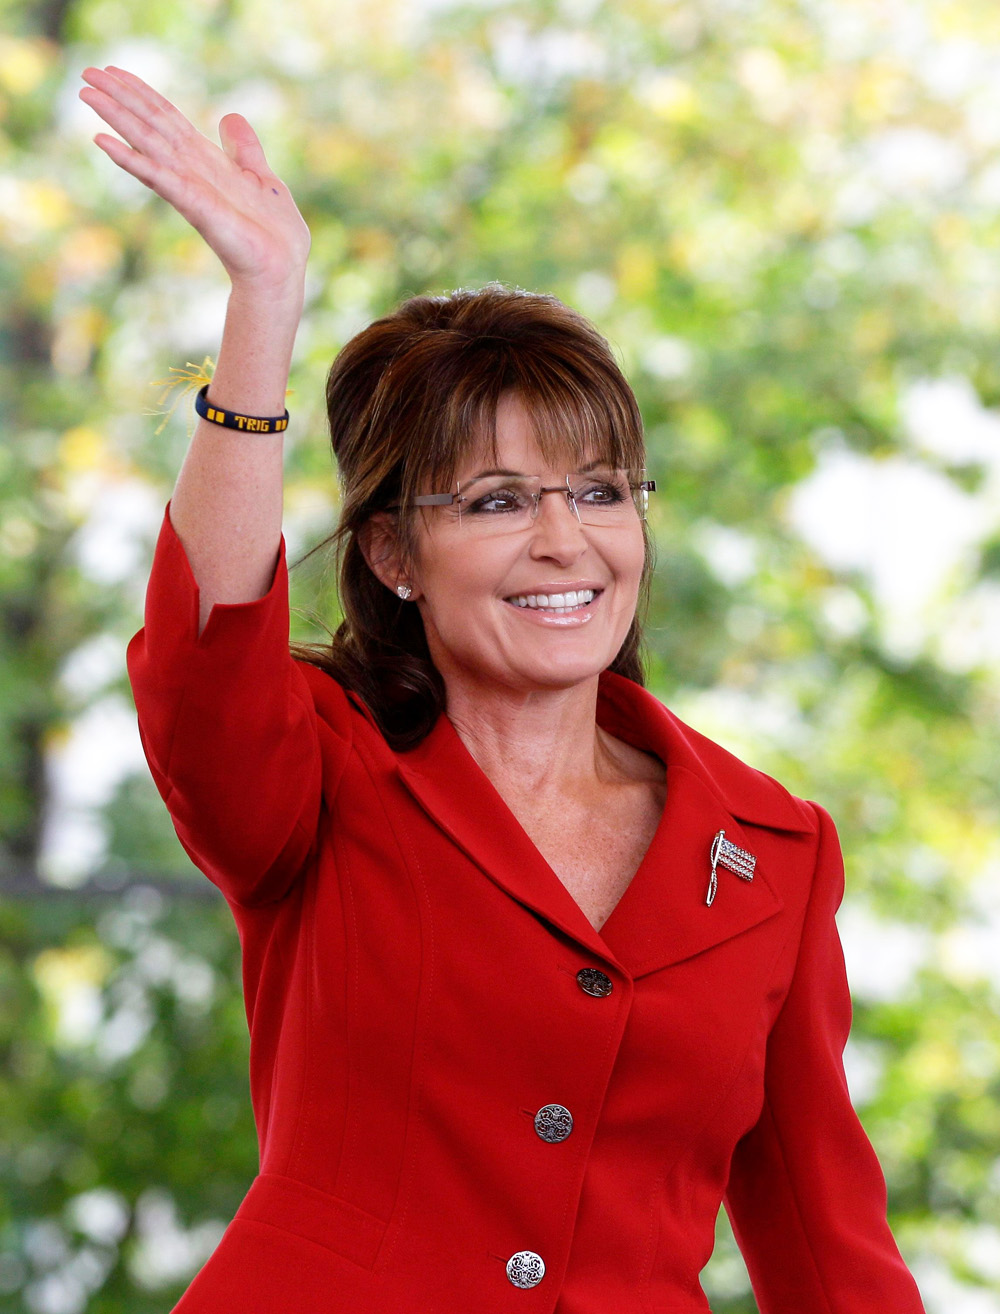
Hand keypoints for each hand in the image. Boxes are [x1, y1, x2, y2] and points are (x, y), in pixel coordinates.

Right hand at [79, 66, 310, 295]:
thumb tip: (230, 117)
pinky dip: (131, 160)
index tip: (113, 71)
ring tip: (87, 94)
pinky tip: (104, 141)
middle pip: (150, 126)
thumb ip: (244, 148)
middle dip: (120, 99)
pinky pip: (159, 178)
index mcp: (205, 161)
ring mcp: (189, 188)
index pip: (167, 120)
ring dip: (117, 118)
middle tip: (85, 71)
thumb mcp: (261, 176)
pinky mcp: (194, 206)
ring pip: (147, 144)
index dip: (142, 94)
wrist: (282, 267)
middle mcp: (191, 172)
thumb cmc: (273, 231)